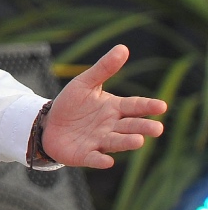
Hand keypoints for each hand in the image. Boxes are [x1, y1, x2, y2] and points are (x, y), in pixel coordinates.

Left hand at [42, 44, 166, 167]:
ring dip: (127, 142)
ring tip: (138, 141)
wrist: (48, 123)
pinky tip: (107, 162)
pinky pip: (94, 158)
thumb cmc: (71, 104)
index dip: (147, 106)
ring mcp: (99, 141)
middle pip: (131, 126)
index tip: (161, 106)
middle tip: (157, 128)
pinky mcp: (85, 155)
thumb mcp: (85, 83)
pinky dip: (100, 160)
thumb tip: (123, 47)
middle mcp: (112, 126)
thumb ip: (104, 68)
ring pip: (116, 142)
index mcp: (114, 108)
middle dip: (143, 127)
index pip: (135, 106)